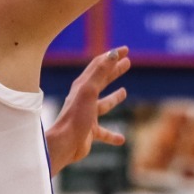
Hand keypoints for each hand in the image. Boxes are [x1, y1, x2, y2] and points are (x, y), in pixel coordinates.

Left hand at [47, 48, 130, 173]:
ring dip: (113, 98)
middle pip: (102, 81)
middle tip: (128, 63)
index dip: (111, 56)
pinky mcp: (89, 132)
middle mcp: (84, 99)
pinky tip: (121, 139)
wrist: (64, 143)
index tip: (126, 50)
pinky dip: (112, 135)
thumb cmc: (76, 116)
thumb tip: (114, 53)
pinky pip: (104, 132)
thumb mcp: (89, 91)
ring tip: (124, 91)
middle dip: (114, 71)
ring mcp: (87, 115)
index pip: (98, 66)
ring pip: (103, 105)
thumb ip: (101, 72)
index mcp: (83, 86)